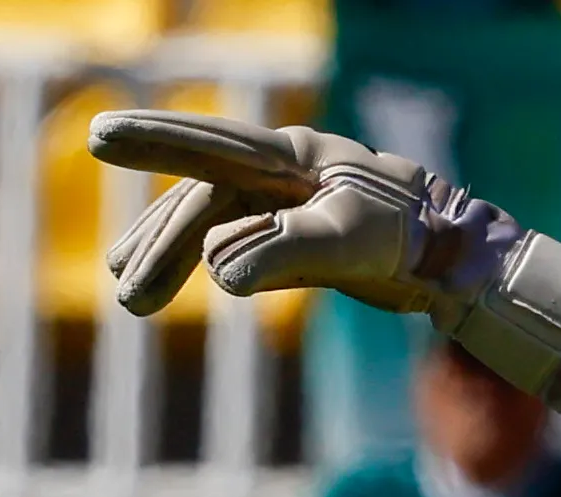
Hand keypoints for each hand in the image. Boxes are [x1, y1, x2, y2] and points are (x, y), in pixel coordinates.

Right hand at [88, 110, 560, 410]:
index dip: (156, 143)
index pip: (214, 149)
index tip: (99, 137)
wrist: (461, 258)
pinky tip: (172, 279)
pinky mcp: (296, 232)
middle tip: (124, 291)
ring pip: (212, 222)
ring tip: (130, 295)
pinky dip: (201, 260)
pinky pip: (233, 240)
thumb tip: (217, 268)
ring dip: (168, 257)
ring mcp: (287, 199)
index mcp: (297, 156)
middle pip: (206, 199)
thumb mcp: (352, 244)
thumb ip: (286, 251)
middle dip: (161, 242)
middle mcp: (284, 170)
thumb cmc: (413, 241)